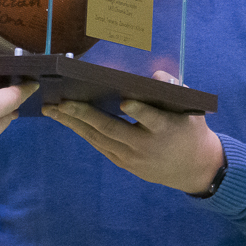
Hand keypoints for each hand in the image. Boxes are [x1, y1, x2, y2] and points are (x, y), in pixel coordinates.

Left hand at [42, 70, 224, 193]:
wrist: (194, 169)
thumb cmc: (189, 130)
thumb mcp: (191, 109)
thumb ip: (173, 89)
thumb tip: (154, 76)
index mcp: (166, 128)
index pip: (152, 119)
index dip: (139, 112)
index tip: (125, 102)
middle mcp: (145, 145)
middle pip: (112, 129)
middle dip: (84, 115)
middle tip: (61, 102)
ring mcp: (132, 157)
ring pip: (98, 138)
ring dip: (73, 124)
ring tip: (52, 110)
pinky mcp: (123, 163)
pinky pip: (99, 145)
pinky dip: (82, 131)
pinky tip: (65, 120)